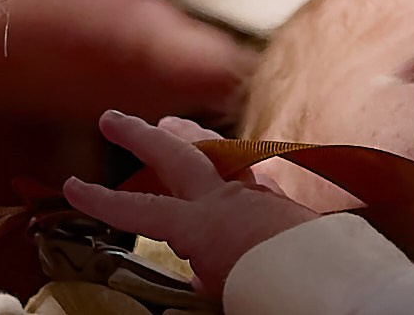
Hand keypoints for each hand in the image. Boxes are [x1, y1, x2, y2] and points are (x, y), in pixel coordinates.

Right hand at [65, 111, 318, 291]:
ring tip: (172, 123)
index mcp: (206, 225)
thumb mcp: (226, 296)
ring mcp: (261, 196)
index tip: (70, 185)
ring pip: (218, 155)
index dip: (102, 199)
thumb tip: (204, 267)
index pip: (141, 209)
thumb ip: (206, 279)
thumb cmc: (277, 298)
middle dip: (141, 135)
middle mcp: (231, 200)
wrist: (343, 292)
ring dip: (190, 137)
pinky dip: (232, 166)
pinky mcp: (287, 205)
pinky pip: (252, 174)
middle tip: (112, 117)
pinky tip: (233, 168)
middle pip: (178, 155)